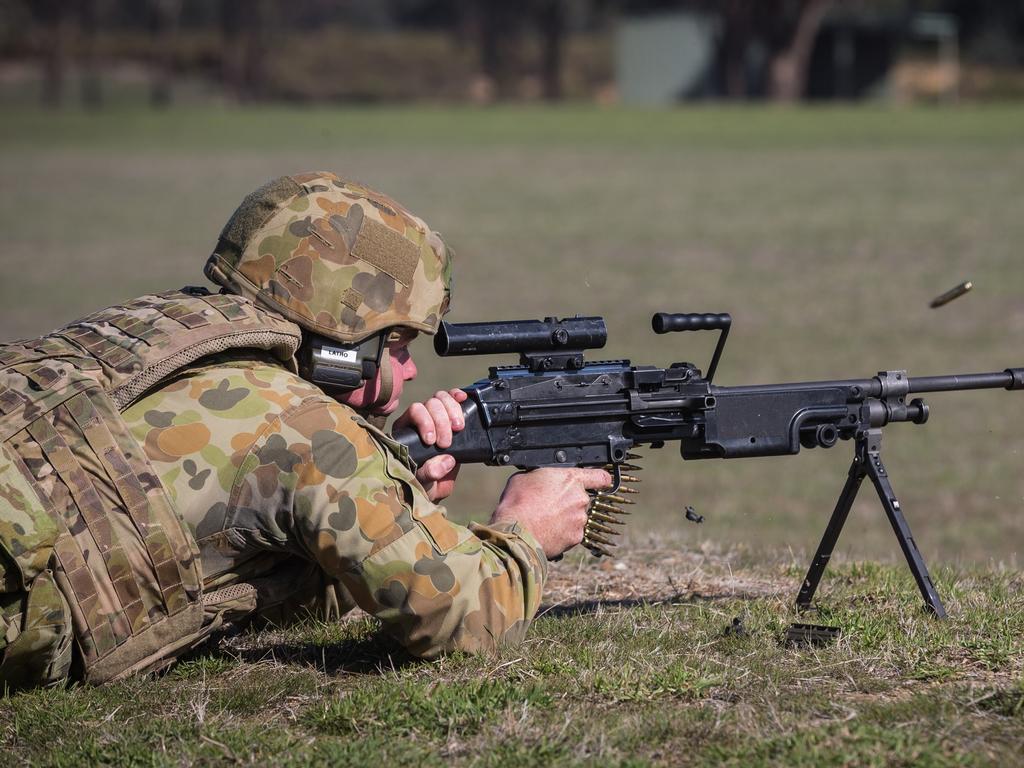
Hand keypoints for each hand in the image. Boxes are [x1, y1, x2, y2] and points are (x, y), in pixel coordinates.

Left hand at [393, 388, 467, 501]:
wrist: (435, 485)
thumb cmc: (423, 484)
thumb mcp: (423, 484)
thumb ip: (429, 473)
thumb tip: (447, 460)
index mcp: (406, 431)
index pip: (414, 412)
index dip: (425, 422)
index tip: (431, 441)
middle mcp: (419, 419)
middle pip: (430, 404)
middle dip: (441, 421)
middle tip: (446, 443)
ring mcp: (435, 415)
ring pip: (441, 398)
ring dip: (452, 410)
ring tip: (459, 428)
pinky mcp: (451, 416)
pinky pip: (452, 398)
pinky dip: (457, 396)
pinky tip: (463, 399)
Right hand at [490, 468, 611, 559]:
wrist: (516, 532)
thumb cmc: (518, 503)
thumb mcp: (525, 477)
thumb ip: (541, 477)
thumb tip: (540, 480)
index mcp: (571, 480)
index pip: (600, 477)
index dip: (601, 479)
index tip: (601, 482)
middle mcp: (580, 499)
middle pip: (581, 499)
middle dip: (568, 502)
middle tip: (550, 505)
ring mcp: (579, 520)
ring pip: (576, 517)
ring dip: (565, 519)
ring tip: (544, 521)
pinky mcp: (575, 538)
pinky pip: (571, 534)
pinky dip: (562, 533)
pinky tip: (546, 531)